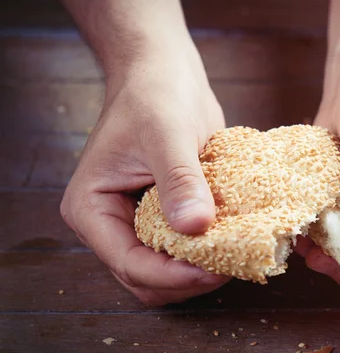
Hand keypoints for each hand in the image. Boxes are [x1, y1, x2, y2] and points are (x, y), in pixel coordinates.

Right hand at [60, 43, 230, 305]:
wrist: (164, 72)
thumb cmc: (155, 94)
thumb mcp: (167, 135)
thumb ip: (179, 181)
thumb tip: (195, 226)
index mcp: (92, 208)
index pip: (128, 262)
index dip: (172, 275)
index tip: (214, 271)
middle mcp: (110, 223)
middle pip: (145, 277)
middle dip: (185, 279)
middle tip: (229, 265)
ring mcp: (136, 222)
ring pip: (165, 270)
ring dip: (197, 270)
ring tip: (234, 254)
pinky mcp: (163, 216)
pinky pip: (183, 249)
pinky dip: (206, 252)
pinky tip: (233, 239)